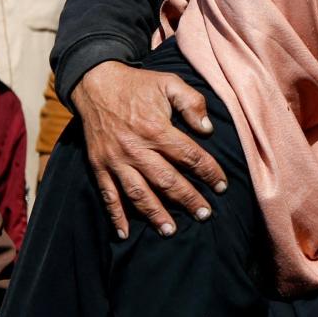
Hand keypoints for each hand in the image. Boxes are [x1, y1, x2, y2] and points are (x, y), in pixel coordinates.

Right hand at [70, 61, 227, 239]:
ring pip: (138, 193)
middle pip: (167, 180)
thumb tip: (207, 129)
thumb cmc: (138, 85)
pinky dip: (115, 215)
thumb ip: (192, 103)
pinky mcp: (99, 166)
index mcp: (156, 129)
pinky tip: (124, 233)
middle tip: (205, 215)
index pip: (190, 157)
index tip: (222, 186)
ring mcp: (116, 160)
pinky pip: (108, 194)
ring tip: (171, 231)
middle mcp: (136, 148)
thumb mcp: (169, 83)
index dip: (209, 172)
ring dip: (155, 213)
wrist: (95, 83)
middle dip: (188, 199)